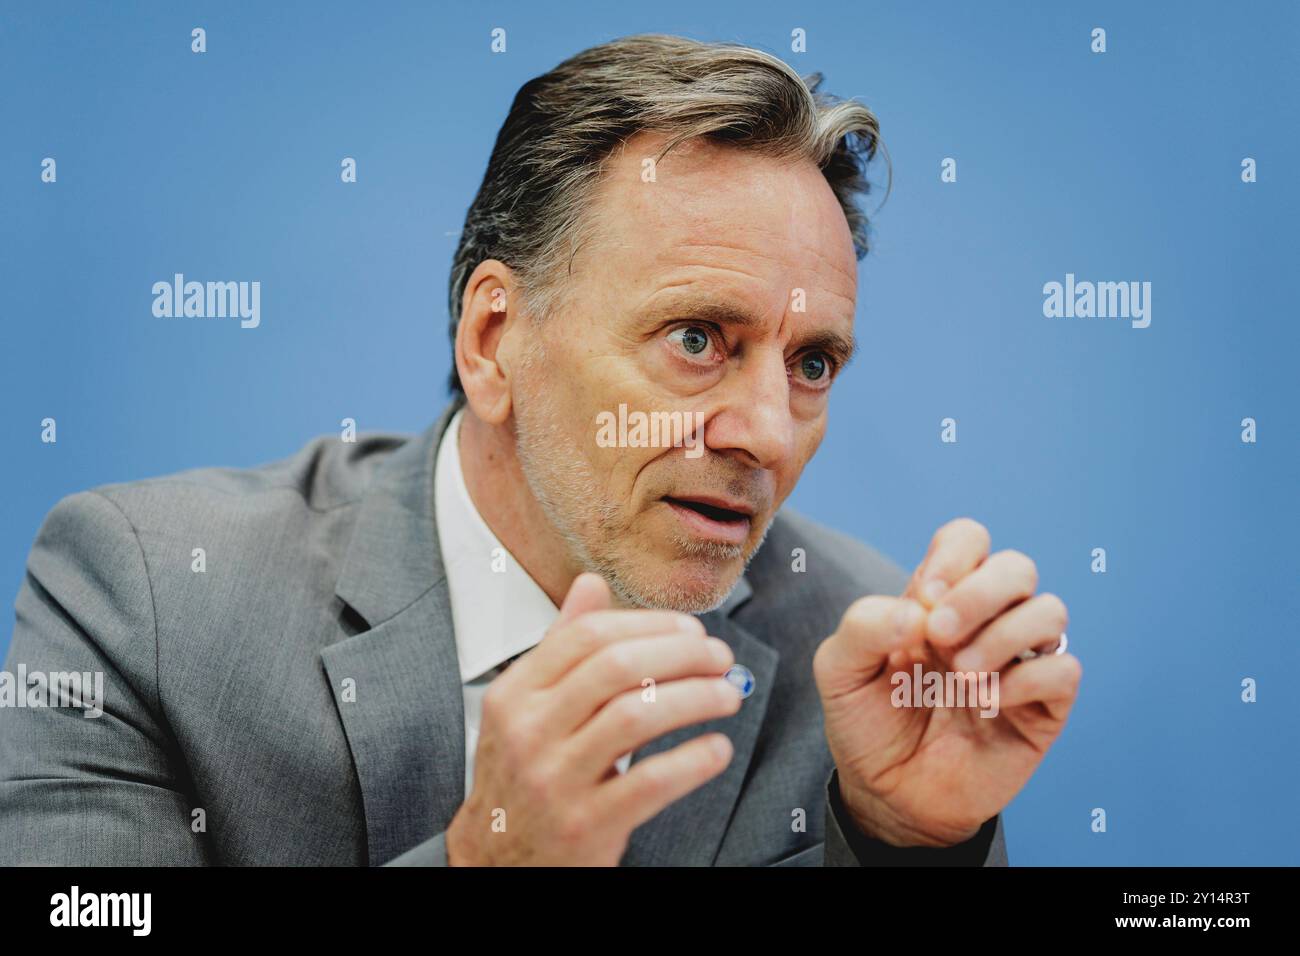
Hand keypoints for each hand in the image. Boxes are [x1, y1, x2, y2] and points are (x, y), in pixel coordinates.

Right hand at [445, 572, 740, 864]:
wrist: (495, 862)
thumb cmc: (521, 777)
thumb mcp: (525, 707)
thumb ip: (561, 646)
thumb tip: (592, 584)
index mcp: (516, 694)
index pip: (587, 636)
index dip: (649, 624)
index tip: (691, 629)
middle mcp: (530, 731)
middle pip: (618, 667)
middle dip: (682, 654)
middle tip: (720, 657)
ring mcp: (555, 780)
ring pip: (636, 716)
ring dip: (695, 698)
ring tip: (728, 695)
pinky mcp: (585, 825)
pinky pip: (650, 782)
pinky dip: (692, 760)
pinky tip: (716, 749)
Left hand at [813, 518, 1081, 847]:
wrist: (887, 795)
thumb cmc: (866, 723)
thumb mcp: (838, 670)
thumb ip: (863, 625)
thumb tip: (919, 611)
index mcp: (939, 600)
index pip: (969, 540)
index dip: (954, 556)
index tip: (926, 597)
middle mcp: (985, 622)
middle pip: (1017, 566)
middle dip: (980, 592)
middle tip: (939, 637)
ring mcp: (1017, 661)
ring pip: (1051, 611)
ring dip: (1003, 635)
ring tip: (961, 676)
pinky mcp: (1042, 707)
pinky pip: (1064, 669)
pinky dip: (1027, 679)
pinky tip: (987, 703)